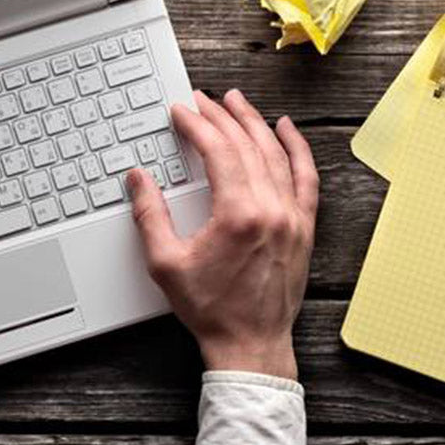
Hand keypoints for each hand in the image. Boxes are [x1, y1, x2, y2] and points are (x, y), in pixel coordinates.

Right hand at [127, 90, 318, 379]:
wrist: (250, 344)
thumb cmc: (211, 310)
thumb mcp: (166, 263)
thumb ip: (150, 215)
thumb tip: (138, 178)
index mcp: (239, 214)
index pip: (218, 151)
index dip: (197, 125)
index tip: (181, 112)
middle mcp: (272, 209)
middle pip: (247, 146)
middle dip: (221, 117)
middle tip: (203, 100)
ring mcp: (293, 217)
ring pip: (276, 155)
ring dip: (254, 123)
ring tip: (236, 102)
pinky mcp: (304, 227)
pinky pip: (306, 178)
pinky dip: (297, 149)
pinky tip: (286, 130)